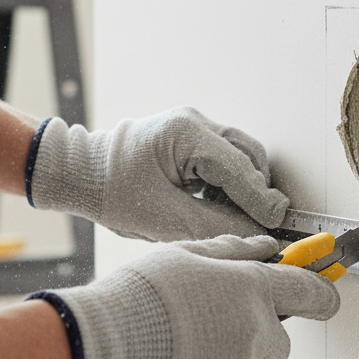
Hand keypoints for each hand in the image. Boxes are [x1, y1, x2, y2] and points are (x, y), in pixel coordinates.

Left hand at [27, 106, 289, 240]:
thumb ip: (213, 225)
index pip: (238, 167)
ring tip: (231, 219)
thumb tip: (255, 235)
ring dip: (243, 189)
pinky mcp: (190, 140)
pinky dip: (228, 185)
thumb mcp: (162, 218)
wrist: (80, 172)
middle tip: (261, 227)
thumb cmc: (110, 191)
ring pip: (240, 158)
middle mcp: (194, 123)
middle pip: (248, 157)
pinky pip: (224, 160)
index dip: (261, 198)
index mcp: (186, 133)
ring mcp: (193, 128)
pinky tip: (215, 207)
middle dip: (256, 192)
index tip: (279, 223)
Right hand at [30, 234, 338, 358]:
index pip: (311, 292)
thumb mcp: (183, 255)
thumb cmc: (138, 294)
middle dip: (257, 337)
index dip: (323, 293)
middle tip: (215, 326)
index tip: (328, 296)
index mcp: (250, 289)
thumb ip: (231, 251)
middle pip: (280, 343)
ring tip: (175, 346)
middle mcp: (254, 332)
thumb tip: (265, 249)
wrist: (101, 345)